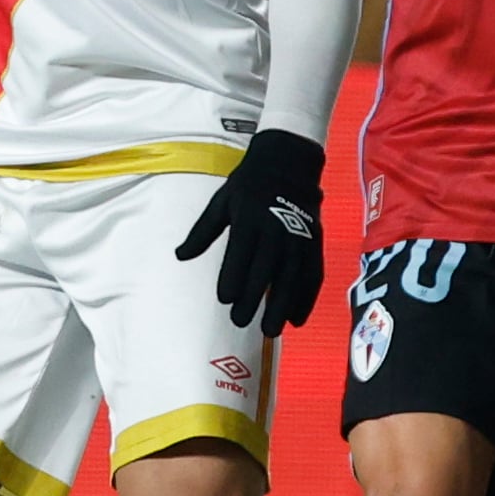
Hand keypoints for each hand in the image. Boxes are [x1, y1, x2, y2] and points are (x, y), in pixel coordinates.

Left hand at [175, 128, 324, 332]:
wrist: (288, 165)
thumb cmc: (247, 186)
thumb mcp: (220, 203)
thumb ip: (202, 232)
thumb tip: (179, 255)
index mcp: (249, 218)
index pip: (240, 253)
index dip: (233, 277)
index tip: (224, 300)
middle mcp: (277, 230)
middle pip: (266, 270)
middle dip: (255, 299)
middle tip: (241, 323)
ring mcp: (300, 238)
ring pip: (292, 278)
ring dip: (283, 306)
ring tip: (271, 330)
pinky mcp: (315, 243)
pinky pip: (313, 275)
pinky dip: (307, 298)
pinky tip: (296, 318)